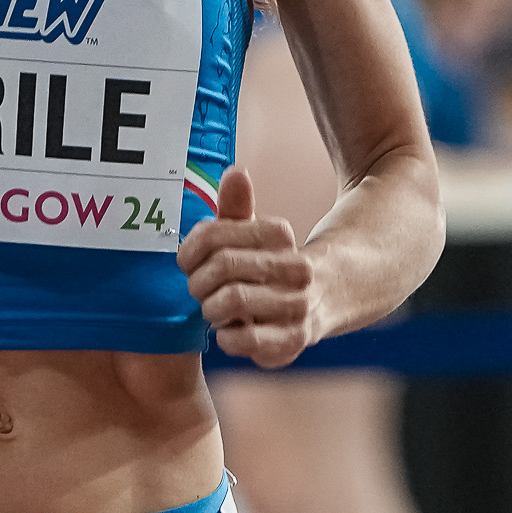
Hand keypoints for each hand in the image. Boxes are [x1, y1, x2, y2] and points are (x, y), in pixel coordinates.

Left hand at [176, 165, 320, 367]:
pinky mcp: (294, 340)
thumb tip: (236, 172)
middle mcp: (296, 268)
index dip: (189, 251)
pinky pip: (245, 339)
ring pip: (232, 301)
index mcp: (280, 235)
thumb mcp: (252, 235)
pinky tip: (230, 330)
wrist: (324, 299)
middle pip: (222, 267)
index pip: (213, 234)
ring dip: (211, 309)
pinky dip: (226, 337)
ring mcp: (299, 305)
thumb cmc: (269, 266)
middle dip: (198, 282)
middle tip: (199, 290)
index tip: (187, 262)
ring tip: (215, 309)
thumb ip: (236, 207)